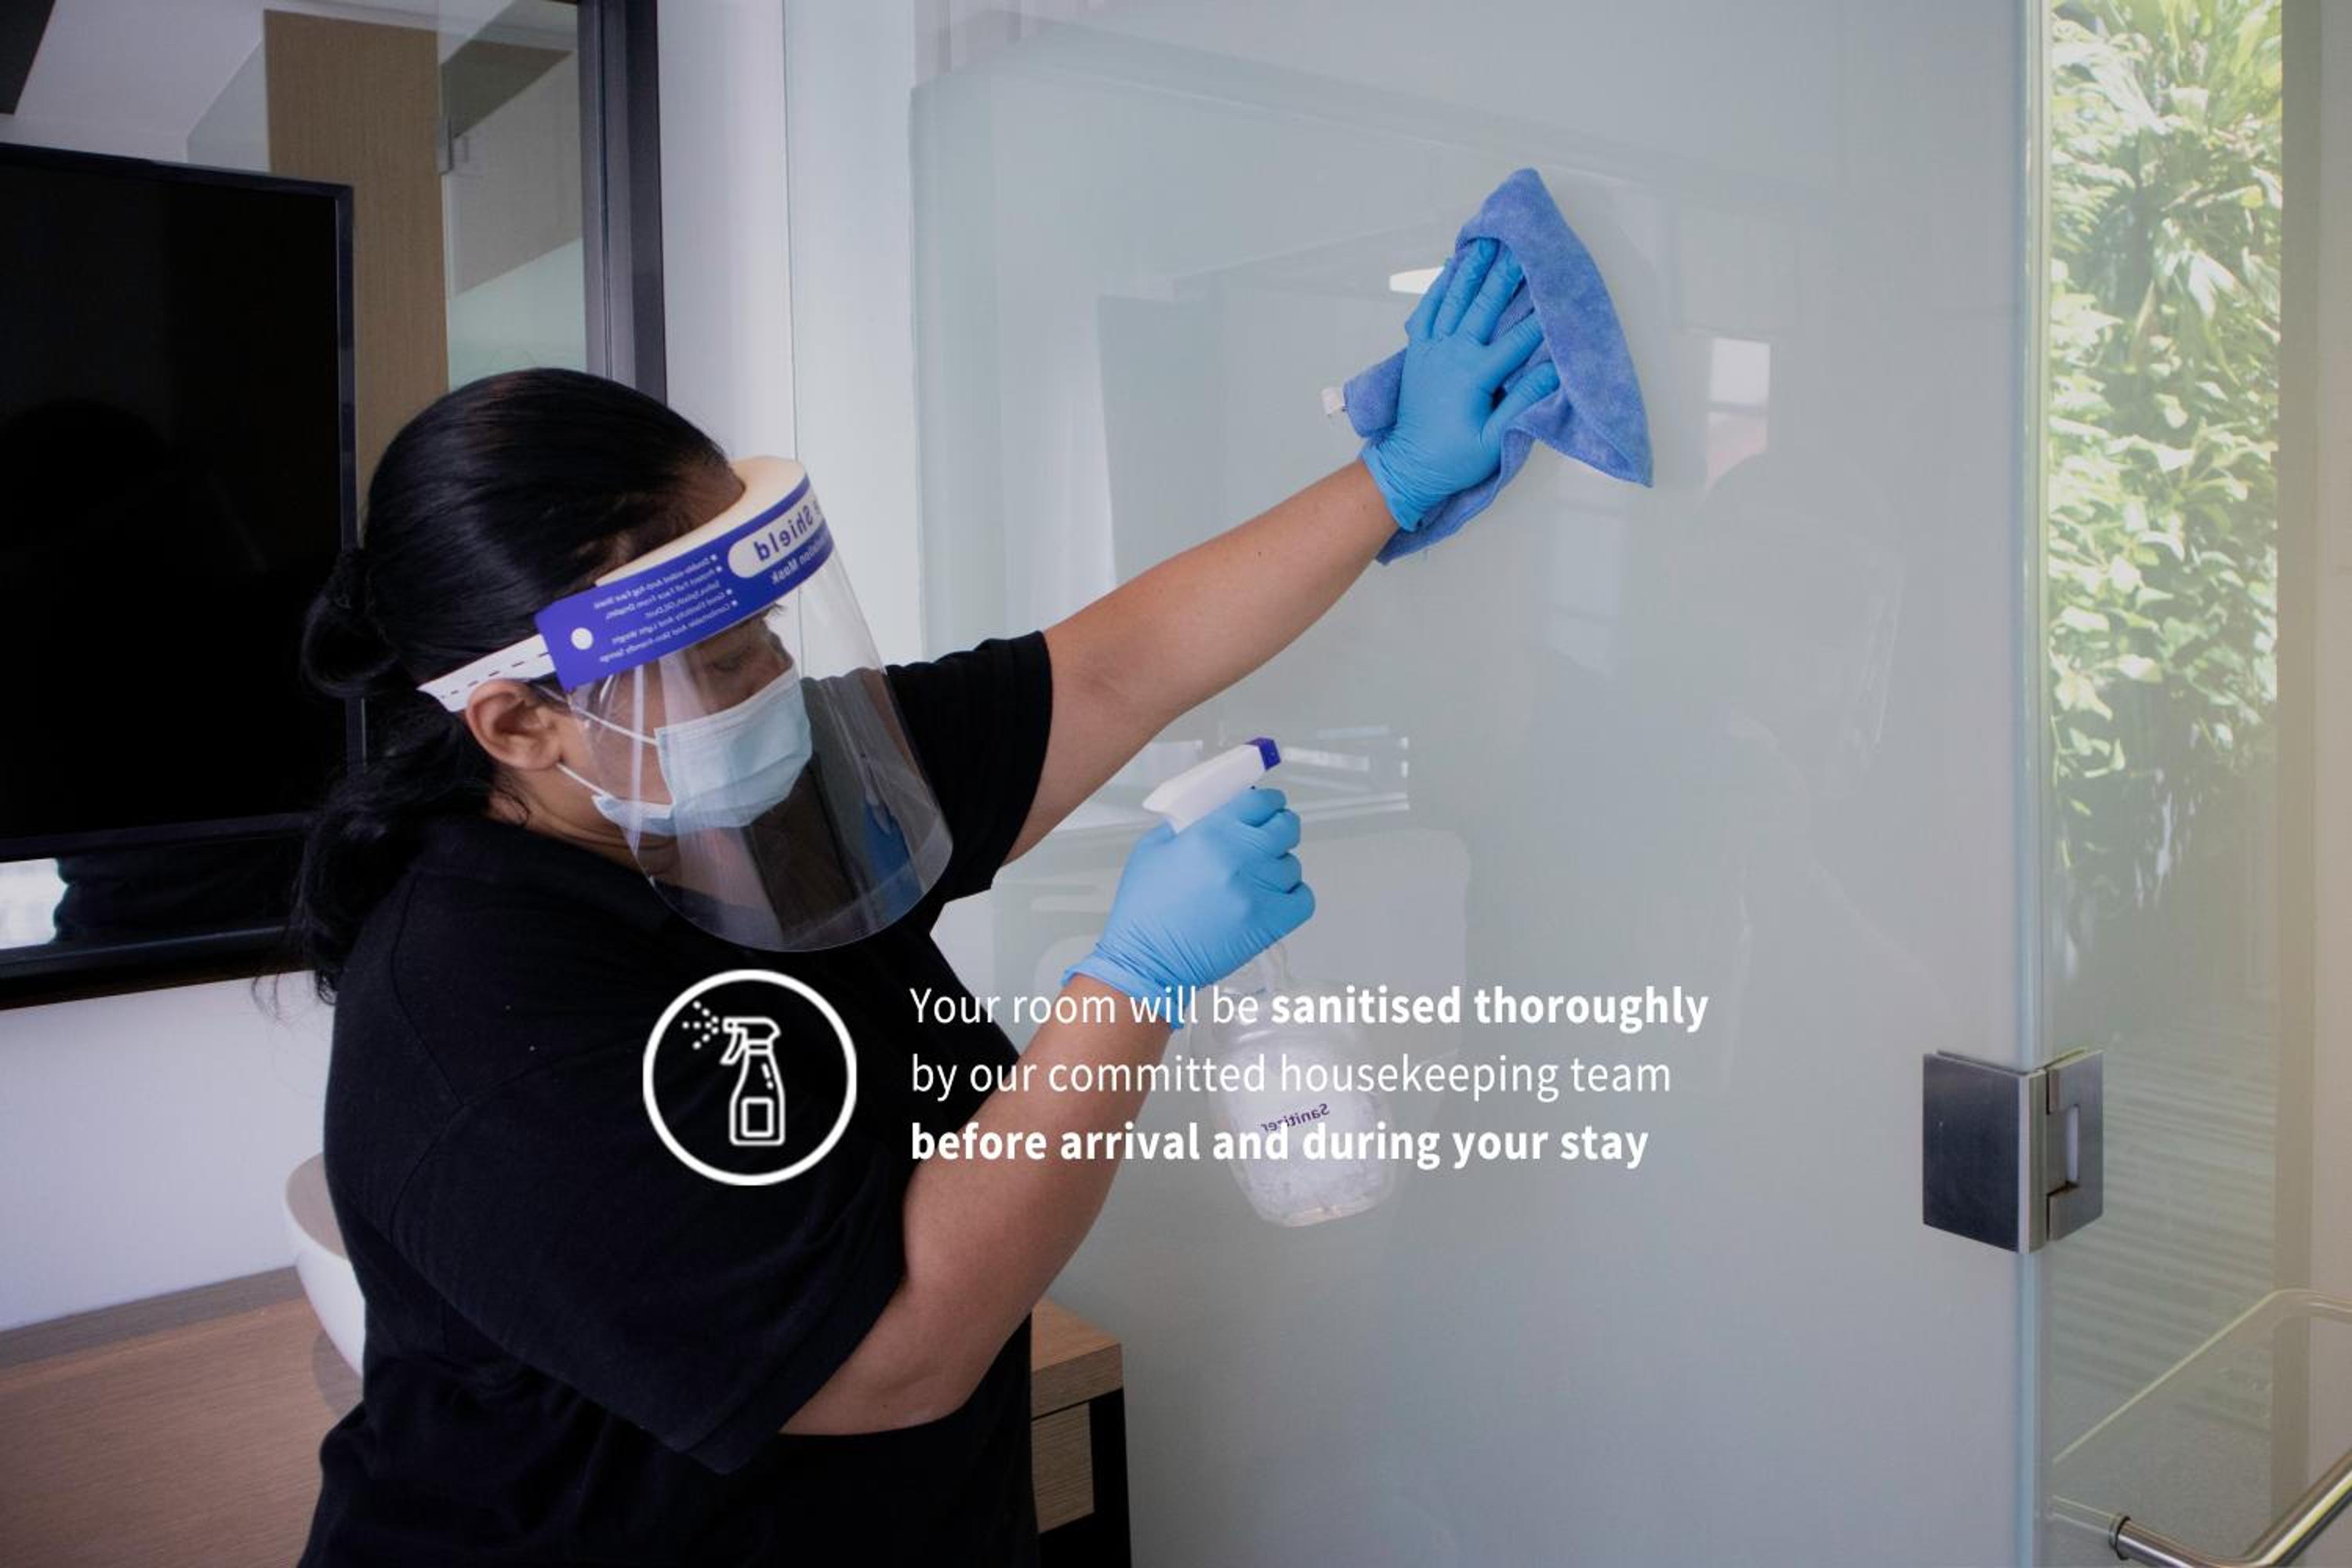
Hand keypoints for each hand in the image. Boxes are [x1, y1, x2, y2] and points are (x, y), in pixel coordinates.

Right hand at [1064, 788, 1313, 1015]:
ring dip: (1279, 865)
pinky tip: (1272, 896)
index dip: (1268, 801)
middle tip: (1267, 834)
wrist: (1146, 961)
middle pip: (1286, 827)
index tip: (1268, 806)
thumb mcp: (1153, 849)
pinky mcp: (1271, 924)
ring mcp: (1260, 892)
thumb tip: (1217, 815)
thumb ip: (1187, 825)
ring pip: (1293, 864)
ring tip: (1257, 875)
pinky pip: (1304, 898)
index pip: (1262, 801)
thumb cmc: (1144, 911)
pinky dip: (1293, 895)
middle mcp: (1241, 858)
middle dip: (1279, 826)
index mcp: (1212, 834)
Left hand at [1360, 237, 1561, 528]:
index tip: (1558, 292)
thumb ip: (1522, 402)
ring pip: (1454, 300)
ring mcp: (1430, 350)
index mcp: (1474, 374)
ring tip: (1485, 243)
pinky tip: (1450, 270)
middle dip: (1505, 274)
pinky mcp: (1417, 353)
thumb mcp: (1494, 440)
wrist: (1407, 466)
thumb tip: (1552, 371)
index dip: (1541, 317)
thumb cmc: (1452, 459)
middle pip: (1484, 305)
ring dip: (1471, 270)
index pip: (1518, 339)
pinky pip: (1427, 311)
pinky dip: (1438, 288)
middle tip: (1520, 246)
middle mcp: (1451, 353)